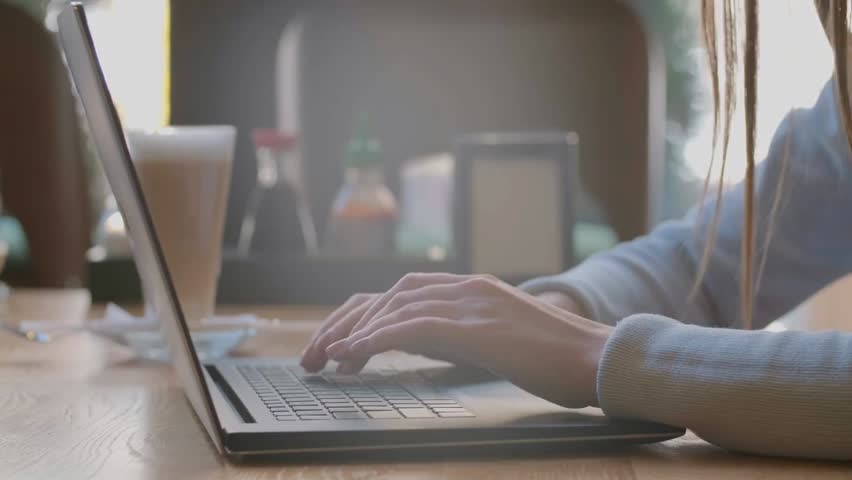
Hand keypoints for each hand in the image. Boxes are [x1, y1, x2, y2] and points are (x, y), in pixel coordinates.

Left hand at [300, 273, 611, 407]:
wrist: (600, 358)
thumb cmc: (554, 359)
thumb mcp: (497, 340)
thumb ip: (460, 334)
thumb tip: (419, 344)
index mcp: (471, 290)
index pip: (402, 294)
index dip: (364, 316)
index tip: (338, 345)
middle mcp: (467, 289)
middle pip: (390, 295)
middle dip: (348, 323)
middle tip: (317, 355)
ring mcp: (473, 303)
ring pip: (396, 307)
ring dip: (354, 333)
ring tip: (327, 359)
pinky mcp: (478, 327)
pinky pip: (415, 327)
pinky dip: (378, 338)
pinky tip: (356, 355)